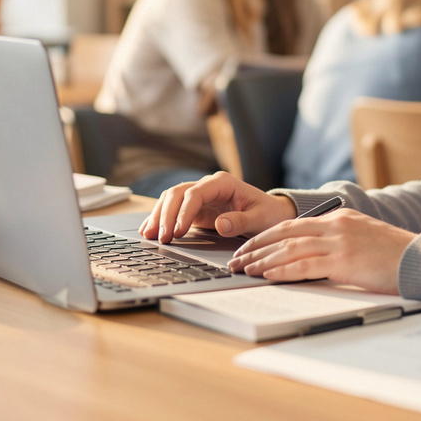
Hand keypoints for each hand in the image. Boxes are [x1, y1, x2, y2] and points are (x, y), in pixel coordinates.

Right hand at [139, 171, 294, 242]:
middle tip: (161, 237)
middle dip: (166, 215)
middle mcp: (208, 186)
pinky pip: (173, 209)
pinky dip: (161, 218)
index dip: (184, 212)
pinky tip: (150, 230)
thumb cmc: (268, 213)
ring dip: (159, 216)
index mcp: (223, 183)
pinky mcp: (196, 208)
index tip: (178, 232)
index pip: (195, 193)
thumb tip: (220, 225)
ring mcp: (200, 196)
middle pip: (178, 193)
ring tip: (148, 235)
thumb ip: (240, 221)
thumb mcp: (260, 218)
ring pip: (171, 199)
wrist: (271, 213)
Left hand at [228, 209, 414, 294]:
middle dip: (256, 247)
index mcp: (338, 218)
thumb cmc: (393, 254)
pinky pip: (306, 265)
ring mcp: (339, 242)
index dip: (266, 236)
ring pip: (290, 249)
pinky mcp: (344, 261)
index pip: (291, 224)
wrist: (420, 259)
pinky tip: (268, 275)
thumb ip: (338, 239)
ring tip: (244, 269)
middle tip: (236, 259)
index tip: (248, 247)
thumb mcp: (363, 236)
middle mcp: (335, 226)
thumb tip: (313, 252)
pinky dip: (283, 270)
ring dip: (263, 260)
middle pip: (284, 233)